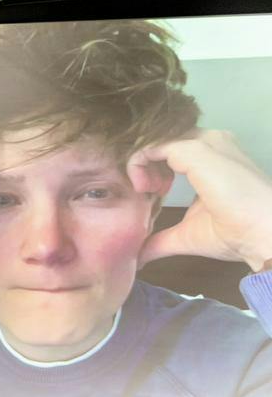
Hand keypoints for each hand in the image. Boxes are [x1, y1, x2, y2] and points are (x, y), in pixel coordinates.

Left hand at [133, 129, 271, 272]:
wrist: (263, 234)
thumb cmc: (236, 233)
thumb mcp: (188, 234)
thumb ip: (161, 239)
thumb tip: (139, 257)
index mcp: (214, 157)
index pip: (172, 149)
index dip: (154, 169)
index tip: (153, 195)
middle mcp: (212, 143)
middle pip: (162, 141)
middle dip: (145, 164)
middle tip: (147, 193)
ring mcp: (207, 143)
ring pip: (156, 139)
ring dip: (140, 163)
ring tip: (147, 191)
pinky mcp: (198, 150)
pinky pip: (154, 144)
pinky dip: (138, 163)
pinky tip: (145, 188)